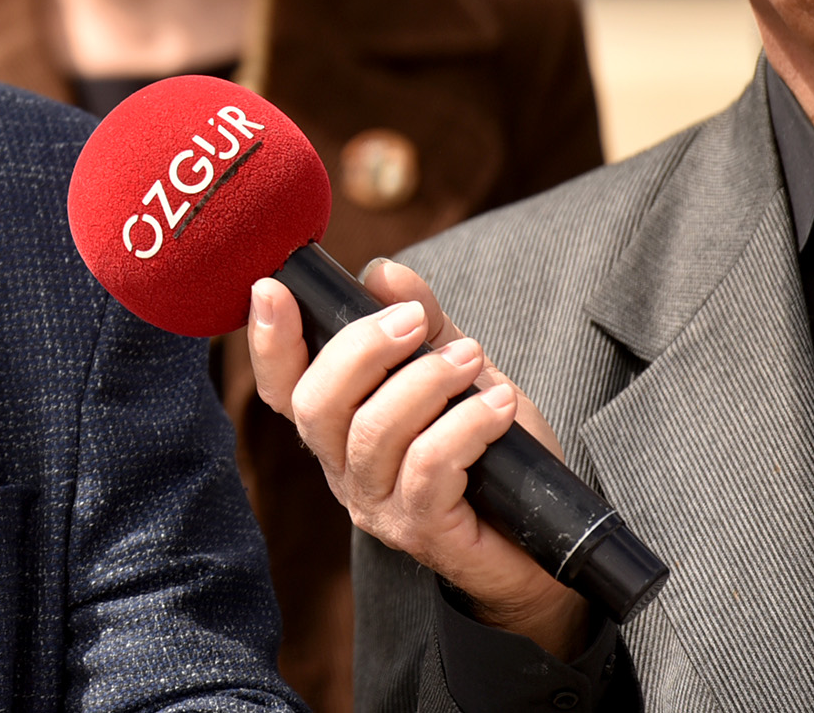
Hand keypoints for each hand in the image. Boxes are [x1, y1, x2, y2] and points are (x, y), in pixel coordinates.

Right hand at [247, 257, 588, 657]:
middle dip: (363, 349)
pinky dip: (465, 425)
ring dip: (426, 382)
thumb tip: (383, 272)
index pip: (281, 388)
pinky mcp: (421, 530)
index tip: (272, 288)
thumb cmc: (495, 457)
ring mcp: (376, 505)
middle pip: (315, 404)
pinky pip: (428, 466)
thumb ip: (421, 325)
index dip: (266, 341)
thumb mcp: (457, 375)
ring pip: (372, 431)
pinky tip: (498, 406)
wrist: (546, 541)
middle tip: (416, 322)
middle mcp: (342, 470)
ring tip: (471, 360)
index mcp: (337, 429)